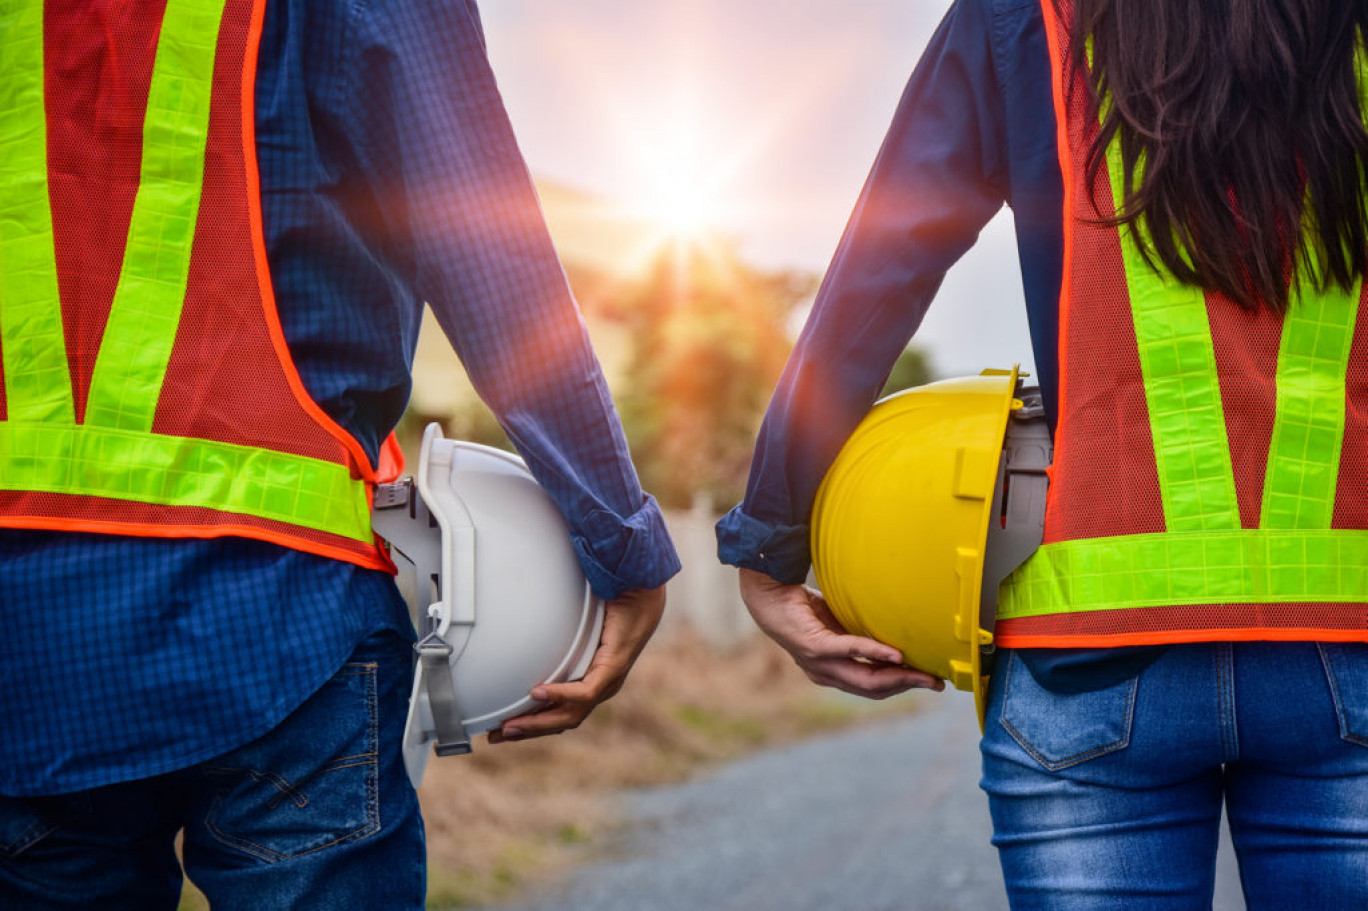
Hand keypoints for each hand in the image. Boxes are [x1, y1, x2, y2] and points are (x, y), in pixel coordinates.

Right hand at [488, 584, 665, 742]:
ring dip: (538, 721)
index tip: (502, 730)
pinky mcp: (613, 669)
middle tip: (496, 735)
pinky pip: (585, 691)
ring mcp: (608, 682)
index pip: (560, 714)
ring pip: (571, 715)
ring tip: (510, 725)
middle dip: (528, 730)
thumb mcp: (575, 631)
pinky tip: (537, 694)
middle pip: (562, 722)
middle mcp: (601, 688)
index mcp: (592, 683)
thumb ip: (553, 640)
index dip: (532, 725)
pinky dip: (559, 694)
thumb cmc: (608, 608)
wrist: (639, 592)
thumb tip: (523, 633)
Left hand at [738, 567, 943, 698]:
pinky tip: (896, 654)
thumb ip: (862, 634)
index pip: (872, 688)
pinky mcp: (814, 646)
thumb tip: (897, 631)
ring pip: (866, 679)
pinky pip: (850, 651)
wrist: (769, 593)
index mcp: (831, 673)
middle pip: (874, 689)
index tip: (930, 682)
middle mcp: (825, 674)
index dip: (902, 687)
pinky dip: (875, 653)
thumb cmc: (804, 607)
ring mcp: (818, 663)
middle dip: (908, 687)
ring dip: (899, 676)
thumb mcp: (839, 624)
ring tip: (925, 674)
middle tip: (937, 683)